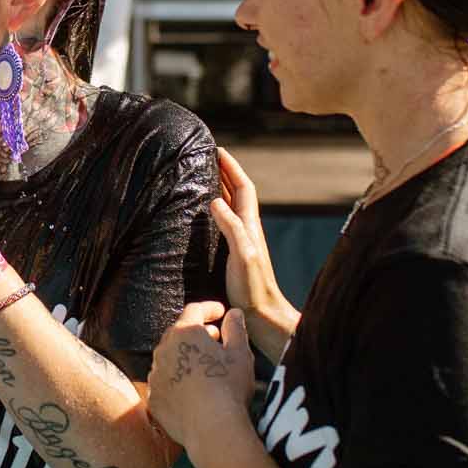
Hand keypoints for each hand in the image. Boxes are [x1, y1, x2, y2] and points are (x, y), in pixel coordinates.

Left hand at [147, 300, 253, 460]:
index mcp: (185, 333)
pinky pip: (165, 382)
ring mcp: (155, 375)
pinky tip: (192, 390)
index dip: (209, 308)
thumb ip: (236, 329)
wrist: (211, 429)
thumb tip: (233, 313)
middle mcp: (163, 350)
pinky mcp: (154, 398)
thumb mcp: (240, 354)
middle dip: (196, 332)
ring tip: (203, 365)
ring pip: (169, 358)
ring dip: (184, 357)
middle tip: (215, 338)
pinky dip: (177, 380)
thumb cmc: (229, 388)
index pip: (194, 310)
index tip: (221, 312)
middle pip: (178, 333)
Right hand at [212, 146, 298, 361]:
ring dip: (221, 188)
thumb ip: (232, 228)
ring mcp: (242, 241)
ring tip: (204, 176)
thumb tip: (216, 200)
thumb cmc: (253, 289)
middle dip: (224, 171)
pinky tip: (205, 214)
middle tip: (207, 156)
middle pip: (237, 192)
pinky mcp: (234, 253)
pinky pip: (225, 221)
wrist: (263, 317)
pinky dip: (216, 209)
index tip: (217, 149)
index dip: (231, 167)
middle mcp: (247, 230)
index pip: (243, 186)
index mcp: (250, 226)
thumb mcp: (243, 256)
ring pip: (232, 206)